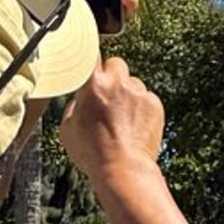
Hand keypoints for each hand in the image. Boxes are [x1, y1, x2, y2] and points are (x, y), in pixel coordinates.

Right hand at [60, 57, 163, 183]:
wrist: (123, 169)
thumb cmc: (92, 152)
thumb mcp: (68, 128)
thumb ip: (75, 104)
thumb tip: (81, 97)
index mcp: (93, 84)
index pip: (91, 54)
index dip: (89, 54)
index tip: (87, 55)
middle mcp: (118, 83)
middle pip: (115, 63)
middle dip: (111, 75)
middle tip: (106, 94)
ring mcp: (139, 92)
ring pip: (132, 82)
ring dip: (127, 93)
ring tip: (121, 118)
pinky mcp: (155, 104)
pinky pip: (146, 97)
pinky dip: (141, 107)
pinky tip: (133, 126)